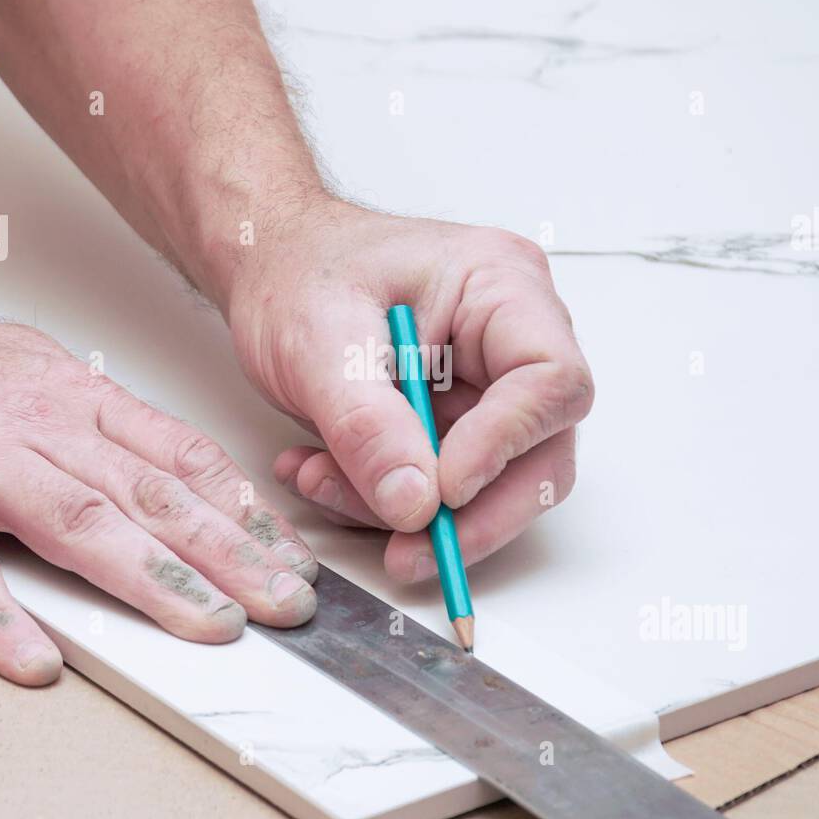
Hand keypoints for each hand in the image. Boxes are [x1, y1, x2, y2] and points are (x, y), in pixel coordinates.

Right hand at [0, 285, 316, 684]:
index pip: (181, 456)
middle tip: (285, 603)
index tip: (290, 554)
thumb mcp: (33, 377)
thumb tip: (169, 473)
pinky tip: (37, 660)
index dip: (244, 509)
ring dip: (155, 581)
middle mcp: (37, 426)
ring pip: (81, 523)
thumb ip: (98, 428)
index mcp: (74, 400)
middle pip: (151, 495)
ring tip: (211, 628)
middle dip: (230, 554)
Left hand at [225, 198, 593, 581]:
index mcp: (501, 286)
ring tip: (323, 482)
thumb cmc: (297, 269)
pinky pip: (443, 488)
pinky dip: (384, 499)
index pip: (550, 380)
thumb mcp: (316, 342)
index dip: (506, 445)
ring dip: (410, 512)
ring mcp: (489, 384)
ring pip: (492, 485)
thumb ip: (366, 426)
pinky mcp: (458, 423)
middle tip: (409, 553)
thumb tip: (417, 506)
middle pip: (540, 450)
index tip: (444, 489)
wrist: (268, 266)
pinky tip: (325, 474)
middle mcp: (512, 337)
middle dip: (471, 514)